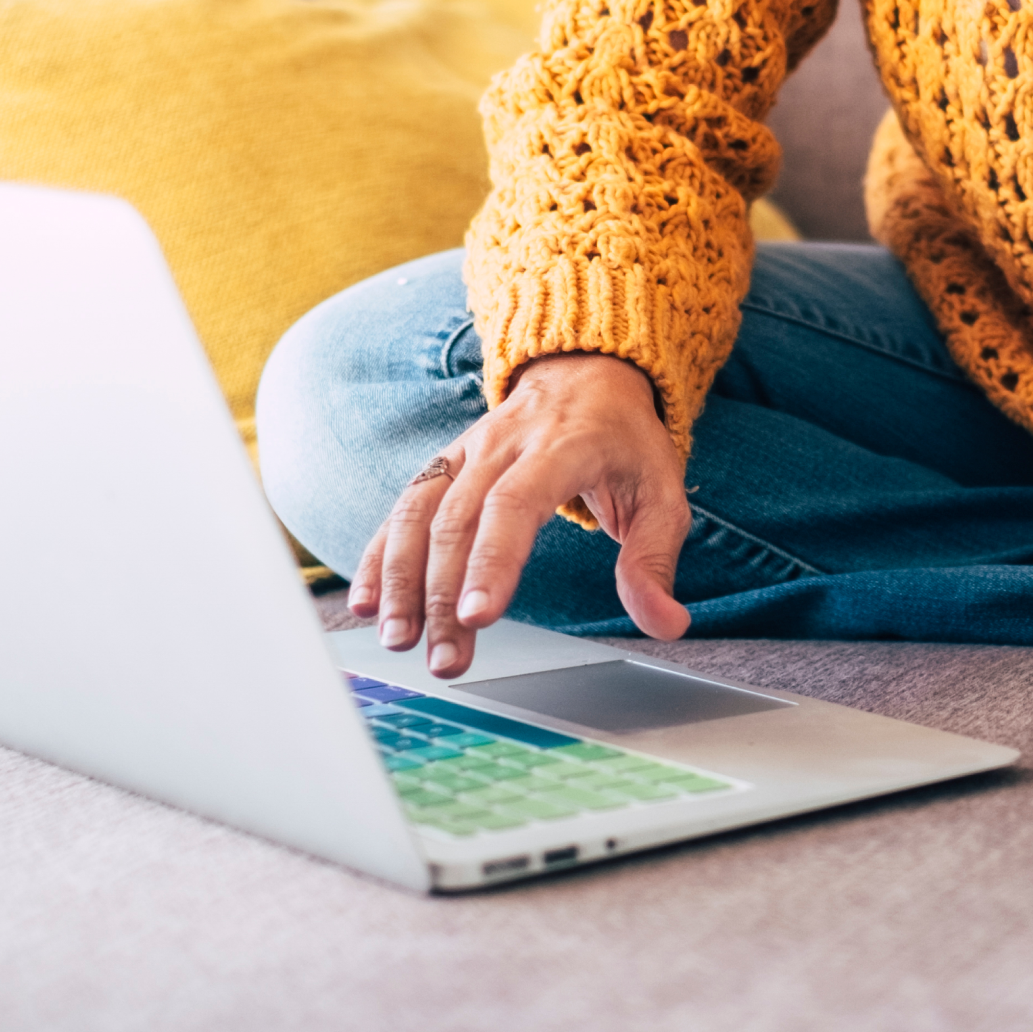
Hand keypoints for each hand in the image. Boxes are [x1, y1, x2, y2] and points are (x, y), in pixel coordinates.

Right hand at [349, 351, 691, 675]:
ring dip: (402, 579)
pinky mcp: (444, 463)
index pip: (517, 503)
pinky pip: (404, 507)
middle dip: (445, 595)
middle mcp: (504, 444)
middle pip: (460, 520)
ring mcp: (467, 451)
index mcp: (562, 447)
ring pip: (420, 512)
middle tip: (445, 660)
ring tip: (397, 639)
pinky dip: (379, 554)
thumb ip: (654, 561)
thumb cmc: (626, 442)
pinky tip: (366, 602)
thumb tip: (666, 625)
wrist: (588, 371)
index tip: (478, 616)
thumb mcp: (661, 493)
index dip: (493, 560)